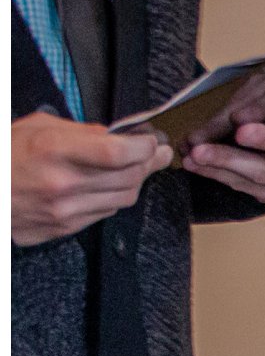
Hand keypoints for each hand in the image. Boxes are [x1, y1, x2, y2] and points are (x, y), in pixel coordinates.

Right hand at [12, 112, 170, 244]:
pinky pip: (105, 214)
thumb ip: (80, 132)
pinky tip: (110, 185)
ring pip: (123, 199)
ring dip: (136, 181)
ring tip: (138, 166)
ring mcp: (64, 211)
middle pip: (129, 178)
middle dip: (150, 163)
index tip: (152, 139)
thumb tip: (115, 136)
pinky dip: (114, 198)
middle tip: (158, 151)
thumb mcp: (35, 127)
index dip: (144, 147)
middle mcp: (63, 184)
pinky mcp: (64, 228)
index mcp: (53, 151)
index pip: (119, 153)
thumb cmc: (4, 154)